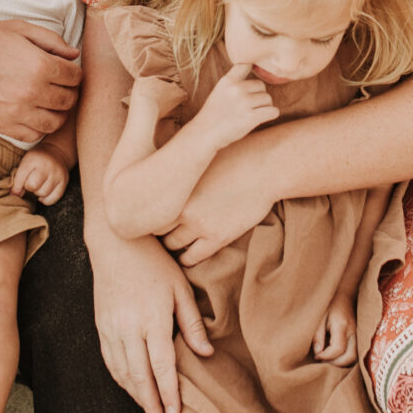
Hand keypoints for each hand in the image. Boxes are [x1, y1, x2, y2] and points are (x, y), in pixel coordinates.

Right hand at [0, 21, 81, 147]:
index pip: (75, 77)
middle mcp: (31, 91)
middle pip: (68, 100)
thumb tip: (74, 55)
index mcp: (39, 65)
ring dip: (57, 112)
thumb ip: (51, 40)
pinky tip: (33, 113)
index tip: (67, 71)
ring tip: (50, 102)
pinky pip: (33, 134)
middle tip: (60, 86)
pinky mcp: (2, 126)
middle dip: (69, 91)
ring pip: (55, 122)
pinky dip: (39, 126)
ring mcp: (17, 112)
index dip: (74, 72)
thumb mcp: (19, 29)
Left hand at [12, 145, 67, 204]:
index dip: (16, 187)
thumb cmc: (37, 159)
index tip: (16, 191)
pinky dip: (46, 200)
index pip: (21, 177)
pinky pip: (54, 198)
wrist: (56, 152)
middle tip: (30, 183)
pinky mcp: (64, 181)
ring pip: (43, 193)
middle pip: (33, 186)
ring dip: (38, 193)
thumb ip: (18, 178)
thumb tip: (14, 195)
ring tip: (38, 186)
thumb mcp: (25, 162)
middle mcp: (47, 166)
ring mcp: (57, 174)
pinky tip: (43, 194)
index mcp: (34, 159)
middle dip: (29, 187)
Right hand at [88, 228, 212, 412]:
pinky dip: (120, 378)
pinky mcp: (100, 326)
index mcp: (152, 319)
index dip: (169, 393)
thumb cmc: (154, 262)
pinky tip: (130, 387)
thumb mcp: (180, 288)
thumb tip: (206, 353)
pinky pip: (109, 360)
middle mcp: (128, 328)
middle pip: (139, 376)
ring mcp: (111, 328)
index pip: (162, 366)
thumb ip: (192, 323)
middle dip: (151, 404)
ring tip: (149, 412)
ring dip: (135, 395)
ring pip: (122, 372)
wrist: (114, 243)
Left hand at [164, 137, 277, 267]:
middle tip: (164, 228)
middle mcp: (181, 207)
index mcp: (174, 184)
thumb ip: (181, 168)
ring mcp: (199, 224)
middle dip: (159, 228)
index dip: (152, 211)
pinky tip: (188, 254)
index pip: (148, 206)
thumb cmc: (235, 153)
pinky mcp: (217, 237)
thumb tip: (164, 170)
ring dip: (173, 244)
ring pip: (172, 244)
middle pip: (155, 227)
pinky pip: (191, 257)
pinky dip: (186, 258)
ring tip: (176, 241)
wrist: (264, 167)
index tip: (156, 212)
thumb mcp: (200, 156)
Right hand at [194, 60, 279, 149]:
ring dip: (264, 107)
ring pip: (268, 99)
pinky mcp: (251, 117)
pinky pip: (273, 111)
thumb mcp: (220, 91)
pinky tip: (261, 119)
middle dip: (258, 96)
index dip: (252, 71)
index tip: (249, 83)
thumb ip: (234, 82)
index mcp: (227, 80)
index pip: (246, 64)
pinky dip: (270, 115)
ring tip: (251, 114)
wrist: (205, 134)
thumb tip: (256, 73)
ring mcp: (244, 102)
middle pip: (262, 86)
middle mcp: (236, 89)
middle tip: (248, 107)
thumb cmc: (214, 114)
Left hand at [312, 298, 358, 365]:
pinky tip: (336, 356)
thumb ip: (317, 336)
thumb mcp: (318, 317)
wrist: (342, 294)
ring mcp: (358, 333)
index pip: (338, 349)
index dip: (326, 357)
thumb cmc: (327, 304)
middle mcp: (354, 331)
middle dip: (336, 364)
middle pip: (351, 356)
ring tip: (329, 359)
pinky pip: (356, 352)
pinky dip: (347, 358)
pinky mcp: (359, 336)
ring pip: (356, 356)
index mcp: (342, 325)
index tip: (316, 356)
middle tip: (323, 361)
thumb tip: (318, 353)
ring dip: (342, 362)